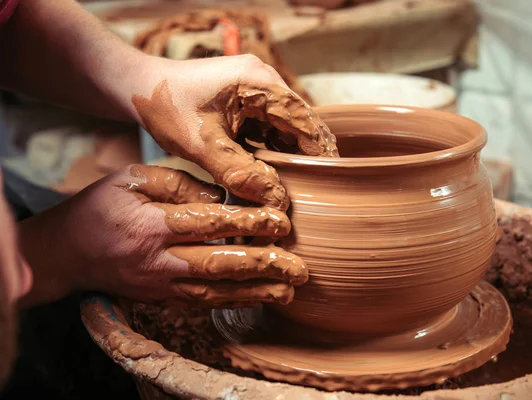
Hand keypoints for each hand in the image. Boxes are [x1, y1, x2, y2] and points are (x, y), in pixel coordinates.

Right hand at [17, 165, 307, 307]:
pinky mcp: (160, 298)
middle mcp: (157, 260)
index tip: (280, 221)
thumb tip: (223, 198)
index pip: (209, 223)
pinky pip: (201, 303)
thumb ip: (179, 185)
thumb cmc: (101, 207)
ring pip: (214, 292)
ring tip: (289, 290)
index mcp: (151, 224)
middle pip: (218, 265)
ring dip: (254, 292)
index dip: (247, 222)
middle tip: (298, 267)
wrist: (65, 252)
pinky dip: (232, 302)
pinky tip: (259, 298)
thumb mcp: (133, 179)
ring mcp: (159, 285)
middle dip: (262, 266)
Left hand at [129, 55, 338, 210]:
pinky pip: (267, 127)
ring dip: (288, 155)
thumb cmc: (165, 105)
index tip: (332, 178)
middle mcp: (263, 81)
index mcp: (259, 82)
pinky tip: (270, 173)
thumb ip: (239, 173)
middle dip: (305, 155)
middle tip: (316, 189)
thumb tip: (276, 199)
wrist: (136, 86)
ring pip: (283, 127)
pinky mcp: (243, 100)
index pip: (304, 118)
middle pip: (298, 122)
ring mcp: (254, 89)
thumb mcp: (202, 145)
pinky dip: (270, 150)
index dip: (320, 149)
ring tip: (296, 187)